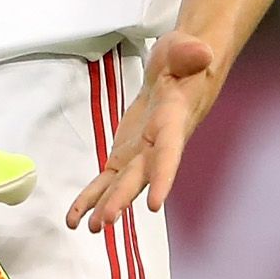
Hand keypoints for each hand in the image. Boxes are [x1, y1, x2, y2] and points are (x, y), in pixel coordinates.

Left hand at [68, 32, 220, 233]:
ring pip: (122, 183)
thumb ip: (190, 52)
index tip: (155, 203)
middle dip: (122, 199)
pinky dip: (92, 197)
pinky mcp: (126, 152)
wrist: (180, 69)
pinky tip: (77, 218)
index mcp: (173, 120)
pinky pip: (108, 178)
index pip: (169, 153)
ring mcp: (142, 152)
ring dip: (106, 205)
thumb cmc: (185, 58)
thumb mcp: (186, 49)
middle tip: (105, 222)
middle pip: (140, 175)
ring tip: (93, 229)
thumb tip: (202, 52)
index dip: (163, 177)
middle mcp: (159, 144)